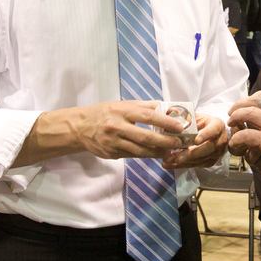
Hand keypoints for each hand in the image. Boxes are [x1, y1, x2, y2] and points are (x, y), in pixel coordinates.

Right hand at [14, 101, 183, 166]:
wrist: (81, 127)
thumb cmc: (106, 113)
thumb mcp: (122, 104)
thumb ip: (144, 106)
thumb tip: (167, 108)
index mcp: (121, 111)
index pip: (147, 116)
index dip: (164, 121)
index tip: (178, 126)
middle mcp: (117, 126)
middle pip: (145, 136)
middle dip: (165, 141)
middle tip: (179, 143)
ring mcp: (113, 142)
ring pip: (140, 150)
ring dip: (158, 152)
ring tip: (171, 152)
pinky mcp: (112, 153)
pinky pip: (132, 155)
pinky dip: (146, 155)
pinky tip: (156, 155)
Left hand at [163, 114, 229, 169]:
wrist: (210, 131)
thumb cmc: (201, 122)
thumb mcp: (196, 116)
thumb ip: (186, 115)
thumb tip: (173, 112)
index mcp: (217, 125)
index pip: (213, 130)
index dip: (205, 135)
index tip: (195, 140)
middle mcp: (220, 140)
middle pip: (207, 148)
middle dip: (191, 154)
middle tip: (178, 157)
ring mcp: (217, 152)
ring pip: (201, 159)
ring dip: (185, 162)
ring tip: (169, 161)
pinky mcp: (211, 161)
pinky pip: (197, 165)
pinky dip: (183, 165)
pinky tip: (171, 164)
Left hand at [227, 88, 260, 180]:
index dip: (257, 95)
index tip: (250, 101)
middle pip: (257, 99)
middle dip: (241, 103)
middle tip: (233, 111)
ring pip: (249, 112)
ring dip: (236, 116)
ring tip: (231, 122)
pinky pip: (246, 135)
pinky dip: (237, 138)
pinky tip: (235, 143)